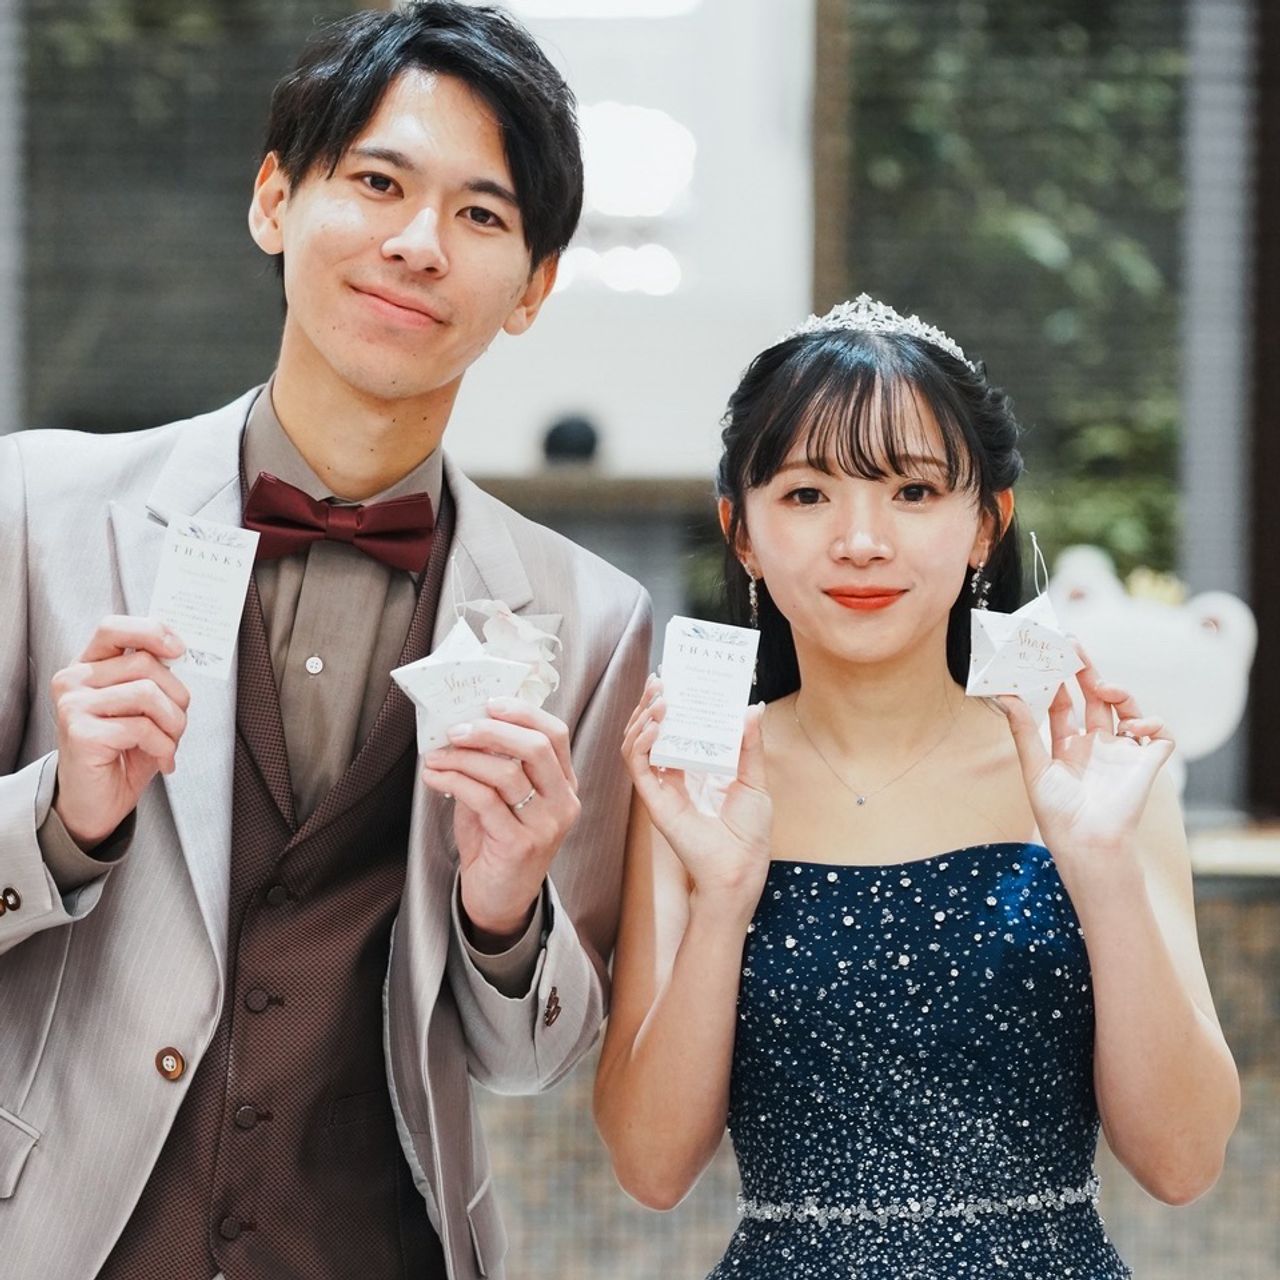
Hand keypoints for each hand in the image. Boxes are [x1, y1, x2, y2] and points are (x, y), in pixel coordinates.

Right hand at [51, 616, 190, 848]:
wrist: (95, 801)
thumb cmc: (123, 751)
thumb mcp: (141, 707)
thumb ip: (152, 677)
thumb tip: (180, 651)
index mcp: (88, 666)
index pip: (114, 628)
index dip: (152, 631)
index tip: (179, 650)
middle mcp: (73, 680)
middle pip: (146, 664)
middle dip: (178, 696)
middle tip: (178, 723)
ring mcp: (73, 706)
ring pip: (147, 694)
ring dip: (174, 723)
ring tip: (170, 742)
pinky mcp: (80, 733)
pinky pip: (142, 728)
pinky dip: (164, 746)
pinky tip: (161, 759)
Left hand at [420, 697, 579, 947]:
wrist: (499, 900)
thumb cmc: (497, 843)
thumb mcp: (501, 798)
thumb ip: (493, 765)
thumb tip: (462, 726)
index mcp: (564, 785)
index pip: (555, 734)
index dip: (523, 712)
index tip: (489, 703)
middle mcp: (563, 803)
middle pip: (535, 747)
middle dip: (491, 731)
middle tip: (456, 729)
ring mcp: (545, 826)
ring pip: (507, 772)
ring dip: (464, 758)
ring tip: (436, 755)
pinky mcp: (519, 845)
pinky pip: (484, 799)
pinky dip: (454, 781)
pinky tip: (435, 777)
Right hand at [622, 674, 771, 914]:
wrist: (741, 869)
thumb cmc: (748, 833)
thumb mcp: (754, 778)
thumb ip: (750, 743)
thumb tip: (751, 707)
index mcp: (694, 768)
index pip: (673, 729)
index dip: (668, 704)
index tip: (672, 678)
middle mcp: (672, 775)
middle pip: (649, 732)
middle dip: (650, 704)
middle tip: (661, 680)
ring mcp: (660, 787)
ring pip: (635, 744)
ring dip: (643, 718)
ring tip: (660, 699)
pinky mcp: (654, 800)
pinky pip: (637, 766)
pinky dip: (641, 742)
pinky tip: (655, 726)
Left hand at [998, 647, 1173, 859]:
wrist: (1087, 844)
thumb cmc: (1057, 814)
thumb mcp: (1034, 767)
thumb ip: (1023, 730)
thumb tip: (1004, 695)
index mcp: (1068, 747)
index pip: (1064, 704)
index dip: (1057, 682)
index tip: (1047, 658)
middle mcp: (1096, 746)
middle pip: (1095, 699)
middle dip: (1087, 671)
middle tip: (1074, 645)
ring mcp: (1123, 753)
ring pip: (1128, 709)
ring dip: (1119, 691)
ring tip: (1104, 686)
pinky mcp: (1147, 763)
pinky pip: (1161, 734)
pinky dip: (1152, 722)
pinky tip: (1132, 725)